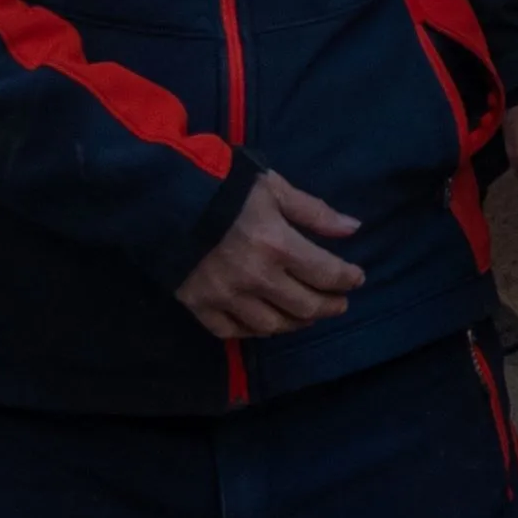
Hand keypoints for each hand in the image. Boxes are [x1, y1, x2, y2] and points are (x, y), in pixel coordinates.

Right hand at [177, 169, 366, 338]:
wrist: (161, 196)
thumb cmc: (224, 185)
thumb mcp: (273, 188)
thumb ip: (313, 211)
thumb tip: (353, 228)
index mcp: (276, 244)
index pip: (326, 274)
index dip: (347, 279)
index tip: (355, 278)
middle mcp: (254, 277)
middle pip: (304, 307)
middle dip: (329, 306)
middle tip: (338, 302)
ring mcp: (225, 296)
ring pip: (271, 326)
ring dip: (295, 323)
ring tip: (305, 314)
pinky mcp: (198, 305)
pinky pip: (232, 332)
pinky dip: (252, 331)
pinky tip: (264, 322)